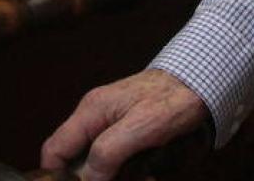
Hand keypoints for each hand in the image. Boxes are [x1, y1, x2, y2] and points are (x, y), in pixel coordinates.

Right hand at [40, 69, 208, 180]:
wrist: (199, 82)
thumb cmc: (174, 98)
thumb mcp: (141, 127)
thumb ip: (109, 151)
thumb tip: (87, 177)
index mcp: (91, 112)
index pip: (54, 150)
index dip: (58, 175)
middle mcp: (94, 116)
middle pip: (74, 159)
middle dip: (92, 178)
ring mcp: (109, 122)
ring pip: (96, 162)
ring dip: (113, 176)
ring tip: (142, 178)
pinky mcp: (125, 129)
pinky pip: (115, 157)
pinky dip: (126, 171)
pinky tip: (146, 175)